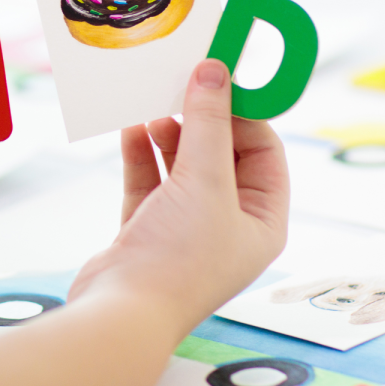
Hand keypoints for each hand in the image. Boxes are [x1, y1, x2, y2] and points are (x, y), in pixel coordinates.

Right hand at [69, 58, 288, 334]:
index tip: (219, 75)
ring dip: (169, 132)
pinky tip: (131, 127)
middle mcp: (228, 223)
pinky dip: (142, 152)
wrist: (121, 314)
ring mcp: (186, 226)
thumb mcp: (203, 181)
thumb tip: (214, 71)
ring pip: (183, 163)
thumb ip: (209, 123)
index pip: (263, 150)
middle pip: (222, 153)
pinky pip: (149, 179)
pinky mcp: (148, 228)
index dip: (244, 111)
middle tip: (183, 80)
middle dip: (202, 117)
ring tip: (153, 103)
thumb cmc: (177, 260)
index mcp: (261, 220)